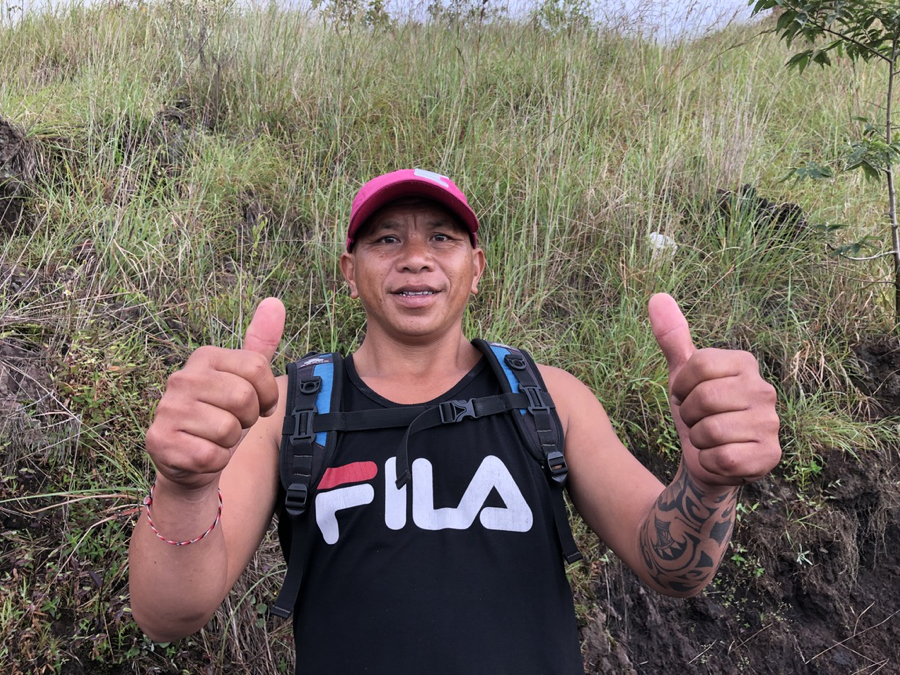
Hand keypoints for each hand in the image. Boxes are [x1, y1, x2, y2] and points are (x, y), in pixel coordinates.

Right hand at [145, 298, 285, 490]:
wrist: (192, 460)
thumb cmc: (223, 415)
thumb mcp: (245, 380)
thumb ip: (261, 344)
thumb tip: (275, 302)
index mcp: (205, 357)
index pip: (258, 368)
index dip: (268, 395)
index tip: (258, 404)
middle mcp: (181, 377)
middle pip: (244, 399)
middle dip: (247, 419)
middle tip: (233, 422)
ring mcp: (167, 408)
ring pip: (228, 430)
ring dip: (230, 442)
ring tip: (214, 437)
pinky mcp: (159, 440)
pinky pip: (211, 456)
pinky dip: (214, 461)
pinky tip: (202, 454)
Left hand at [649, 294, 780, 486]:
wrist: (707, 460)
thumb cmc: (696, 412)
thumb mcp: (681, 375)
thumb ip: (672, 337)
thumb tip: (657, 297)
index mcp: (744, 363)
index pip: (698, 365)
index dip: (681, 386)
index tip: (686, 395)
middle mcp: (764, 390)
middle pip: (704, 398)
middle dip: (688, 414)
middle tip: (697, 420)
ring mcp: (771, 423)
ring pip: (711, 431)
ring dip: (699, 440)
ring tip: (709, 439)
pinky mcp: (770, 455)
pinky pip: (725, 458)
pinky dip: (711, 461)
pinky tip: (720, 458)